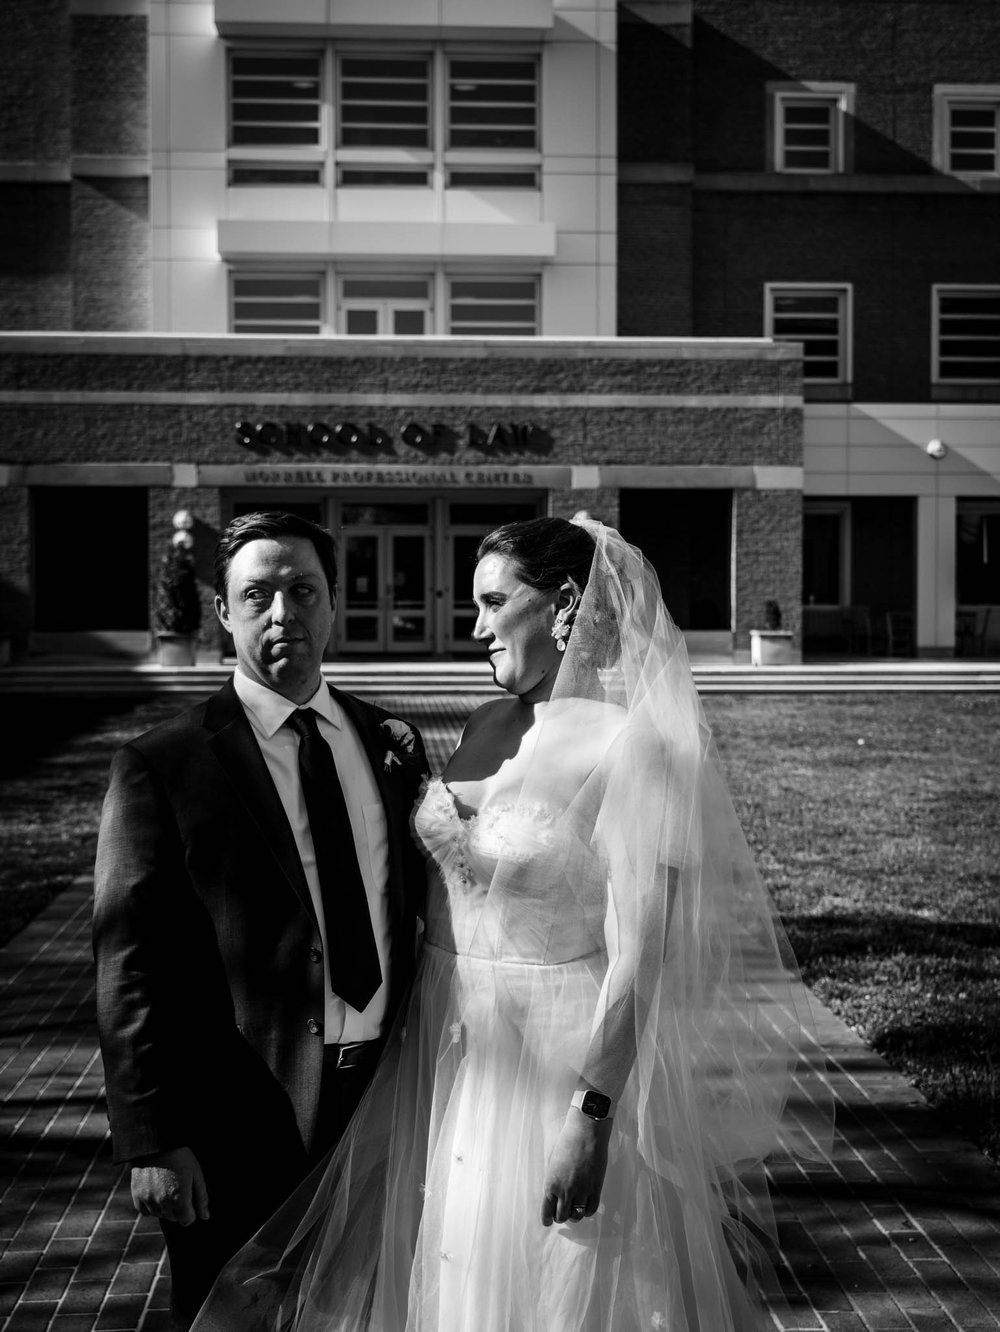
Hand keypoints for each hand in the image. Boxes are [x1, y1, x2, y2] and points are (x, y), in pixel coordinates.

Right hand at [130, 1146, 209, 1226]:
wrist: (156, 1143)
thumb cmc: (181, 1156)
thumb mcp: (196, 1173)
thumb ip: (201, 1197)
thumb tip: (205, 1216)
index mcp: (180, 1198)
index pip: (187, 1220)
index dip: (191, 1211)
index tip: (190, 1200)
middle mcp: (163, 1203)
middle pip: (173, 1218)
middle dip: (179, 1208)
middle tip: (179, 1189)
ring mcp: (148, 1200)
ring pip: (159, 1215)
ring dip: (165, 1207)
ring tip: (167, 1186)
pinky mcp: (137, 1196)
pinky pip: (144, 1211)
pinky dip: (150, 1205)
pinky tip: (155, 1190)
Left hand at [540, 1109, 610, 1226]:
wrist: (586, 1133)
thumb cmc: (566, 1143)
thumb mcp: (552, 1163)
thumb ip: (553, 1181)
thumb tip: (555, 1195)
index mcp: (551, 1184)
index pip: (546, 1211)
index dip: (547, 1219)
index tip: (548, 1221)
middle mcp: (565, 1191)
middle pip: (562, 1216)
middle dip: (560, 1217)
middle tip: (562, 1213)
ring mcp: (581, 1191)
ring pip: (577, 1215)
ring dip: (574, 1215)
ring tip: (574, 1210)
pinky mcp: (595, 1188)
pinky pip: (591, 1209)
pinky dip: (588, 1211)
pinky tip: (586, 1206)